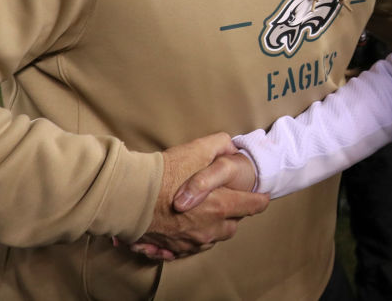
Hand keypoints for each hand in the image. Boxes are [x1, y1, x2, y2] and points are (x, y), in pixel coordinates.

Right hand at [128, 133, 268, 260]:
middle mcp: (209, 228)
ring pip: (211, 238)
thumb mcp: (197, 149)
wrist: (128, 196)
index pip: (253, 206)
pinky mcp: (172, 248)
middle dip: (233, 215)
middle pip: (232, 226)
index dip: (260, 199)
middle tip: (227, 201)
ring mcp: (190, 241)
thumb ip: (220, 144)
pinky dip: (190, 239)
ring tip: (205, 213)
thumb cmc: (164, 173)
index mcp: (221, 206)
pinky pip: (189, 248)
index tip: (262, 196)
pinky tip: (186, 228)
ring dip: (212, 227)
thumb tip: (230, 146)